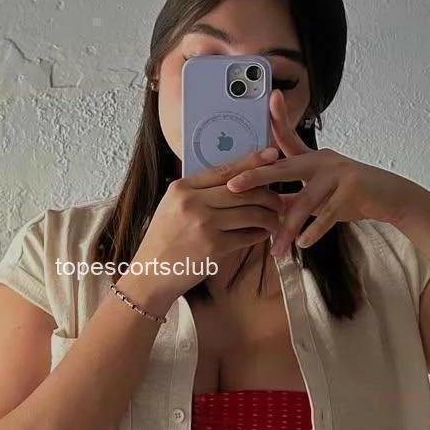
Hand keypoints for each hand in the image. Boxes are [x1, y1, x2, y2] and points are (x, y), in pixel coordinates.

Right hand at [117, 145, 287, 312]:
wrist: (151, 274)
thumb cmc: (165, 239)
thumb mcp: (172, 206)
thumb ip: (199, 191)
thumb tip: (238, 179)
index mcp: (182, 188)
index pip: (225, 170)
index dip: (252, 161)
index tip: (273, 155)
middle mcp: (193, 202)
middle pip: (244, 190)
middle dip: (268, 194)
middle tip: (278, 200)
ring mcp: (204, 225)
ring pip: (251, 212)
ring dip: (269, 216)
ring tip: (273, 219)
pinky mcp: (214, 247)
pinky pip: (248, 235)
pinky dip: (260, 234)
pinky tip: (262, 234)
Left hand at [225, 89, 411, 256]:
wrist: (391, 198)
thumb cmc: (350, 194)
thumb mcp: (318, 194)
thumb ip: (292, 198)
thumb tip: (263, 209)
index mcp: (312, 158)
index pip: (288, 138)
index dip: (277, 119)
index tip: (268, 97)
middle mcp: (322, 160)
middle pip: (284, 167)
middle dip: (257, 176)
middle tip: (233, 186)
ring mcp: (338, 173)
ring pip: (305, 201)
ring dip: (288, 228)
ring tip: (276, 248)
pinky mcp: (353, 190)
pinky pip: (329, 213)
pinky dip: (315, 230)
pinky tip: (303, 243)